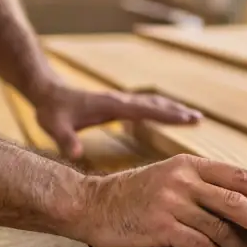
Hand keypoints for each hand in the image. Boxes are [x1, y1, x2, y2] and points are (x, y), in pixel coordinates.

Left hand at [33, 83, 201, 158]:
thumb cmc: (52, 110)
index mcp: (112, 105)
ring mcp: (120, 101)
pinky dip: (161, 109)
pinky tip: (169, 115)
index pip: (146, 109)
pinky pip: (146, 106)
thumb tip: (75, 154)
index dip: (167, 114)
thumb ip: (65, 139)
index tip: (188, 118)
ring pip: (153, 103)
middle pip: (155, 104)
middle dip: (177, 111)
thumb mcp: (54, 126)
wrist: (47, 92)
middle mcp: (120, 100)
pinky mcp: (118, 104)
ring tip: (193, 116)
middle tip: (199, 118)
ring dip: (173, 108)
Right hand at [76, 154, 246, 246]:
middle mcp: (182, 180)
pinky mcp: (160, 227)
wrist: (90, 203)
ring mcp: (171, 203)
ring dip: (239, 246)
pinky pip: (198, 245)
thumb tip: (235, 199)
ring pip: (219, 226)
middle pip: (235, 200)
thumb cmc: (131, 192)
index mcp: (188, 164)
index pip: (236, 174)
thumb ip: (198, 181)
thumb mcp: (167, 174)